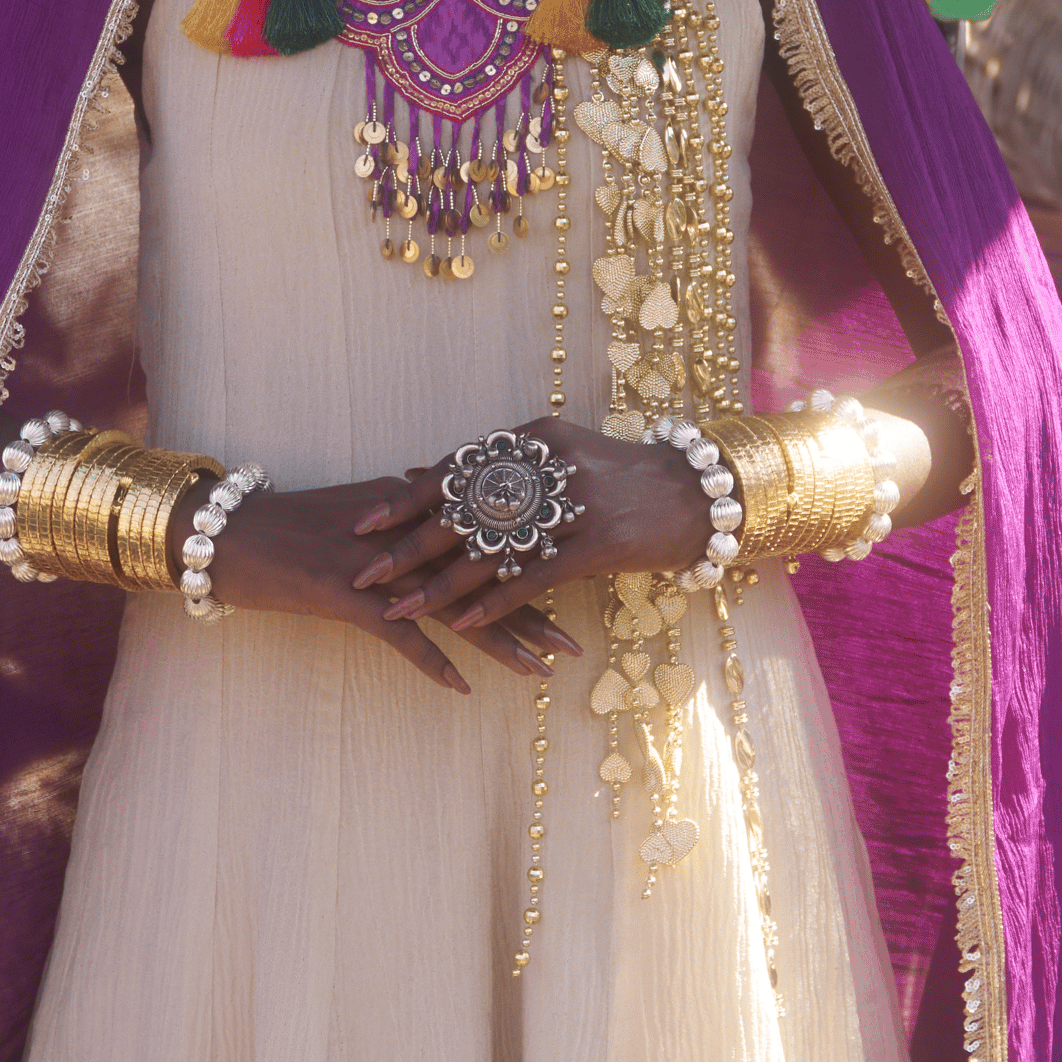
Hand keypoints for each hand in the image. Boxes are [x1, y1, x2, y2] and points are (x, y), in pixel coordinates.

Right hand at [189, 474, 584, 695]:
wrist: (228, 532)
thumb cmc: (286, 524)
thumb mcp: (354, 509)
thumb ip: (400, 506)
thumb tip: (434, 495)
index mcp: (412, 508)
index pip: (484, 538)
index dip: (531, 564)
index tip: (573, 586)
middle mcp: (405, 534)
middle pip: (483, 574)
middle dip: (533, 610)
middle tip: (574, 645)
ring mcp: (379, 567)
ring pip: (454, 607)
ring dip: (500, 642)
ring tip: (540, 671)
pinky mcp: (348, 596)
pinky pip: (400, 636)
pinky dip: (431, 661)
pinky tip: (462, 689)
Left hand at [350, 418, 712, 639]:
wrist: (700, 493)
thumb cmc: (626, 477)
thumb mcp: (566, 457)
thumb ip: (510, 468)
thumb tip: (439, 479)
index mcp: (534, 439)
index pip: (456, 469)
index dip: (408, 498)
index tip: (364, 520)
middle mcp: (548, 466)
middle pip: (463, 511)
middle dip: (408, 547)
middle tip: (362, 571)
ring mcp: (573, 504)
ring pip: (491, 550)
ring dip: (440, 585)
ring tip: (398, 609)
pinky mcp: (597, 543)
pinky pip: (534, 577)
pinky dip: (494, 601)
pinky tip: (462, 623)